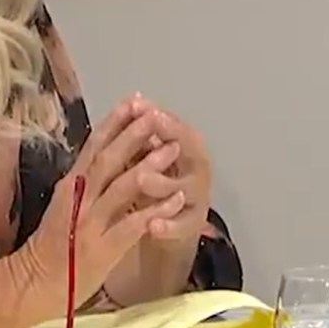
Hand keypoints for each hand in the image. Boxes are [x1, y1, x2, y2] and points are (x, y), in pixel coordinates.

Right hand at [21, 96, 184, 313]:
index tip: (132, 101)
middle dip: (132, 135)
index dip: (113, 122)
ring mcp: (90, 221)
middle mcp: (79, 196)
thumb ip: (83, 183)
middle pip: (107, 159)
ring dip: (148, 166)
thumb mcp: (64, 204)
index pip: (92, 146)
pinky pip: (132, 224)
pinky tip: (175, 201)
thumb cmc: (52, 244)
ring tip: (172, 149)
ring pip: (121, 187)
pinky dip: (155, 210)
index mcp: (70, 184)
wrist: (34, 282)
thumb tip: (104, 157)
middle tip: (154, 113)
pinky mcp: (103, 246)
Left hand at [128, 96, 211, 244]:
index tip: (139, 106)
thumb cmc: (157, 174)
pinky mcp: (191, 226)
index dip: (159, 117)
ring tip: (143, 179)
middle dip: (167, 142)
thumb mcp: (148, 151)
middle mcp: (196, 168)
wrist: (169, 218)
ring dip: (161, 182)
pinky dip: (167, 226)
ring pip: (181, 189)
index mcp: (186, 144)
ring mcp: (196, 198)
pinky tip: (152, 227)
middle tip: (148, 136)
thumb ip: (142, 129)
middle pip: (187, 153)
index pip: (176, 126)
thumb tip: (132, 101)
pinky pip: (180, 226)